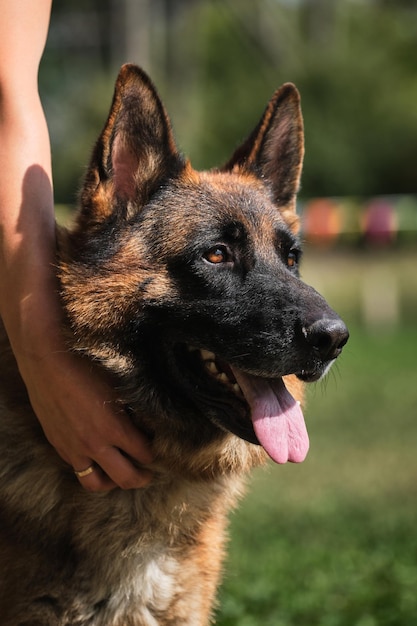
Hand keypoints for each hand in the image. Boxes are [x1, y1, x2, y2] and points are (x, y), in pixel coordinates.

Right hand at [19, 345, 152, 491]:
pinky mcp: (59, 446)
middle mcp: (96, 444)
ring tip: (121, 473)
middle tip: (149, 474)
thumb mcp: (118, 384)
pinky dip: (91, 469)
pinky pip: (78, 469)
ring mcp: (75, 449)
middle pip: (126, 479)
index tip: (160, 450)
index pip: (145, 454)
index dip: (156, 454)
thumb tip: (149, 418)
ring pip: (97, 484)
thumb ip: (134, 407)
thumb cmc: (85, 366)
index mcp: (115, 428)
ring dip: (113, 482)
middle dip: (143, 478)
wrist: (46, 361)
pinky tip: (97, 458)